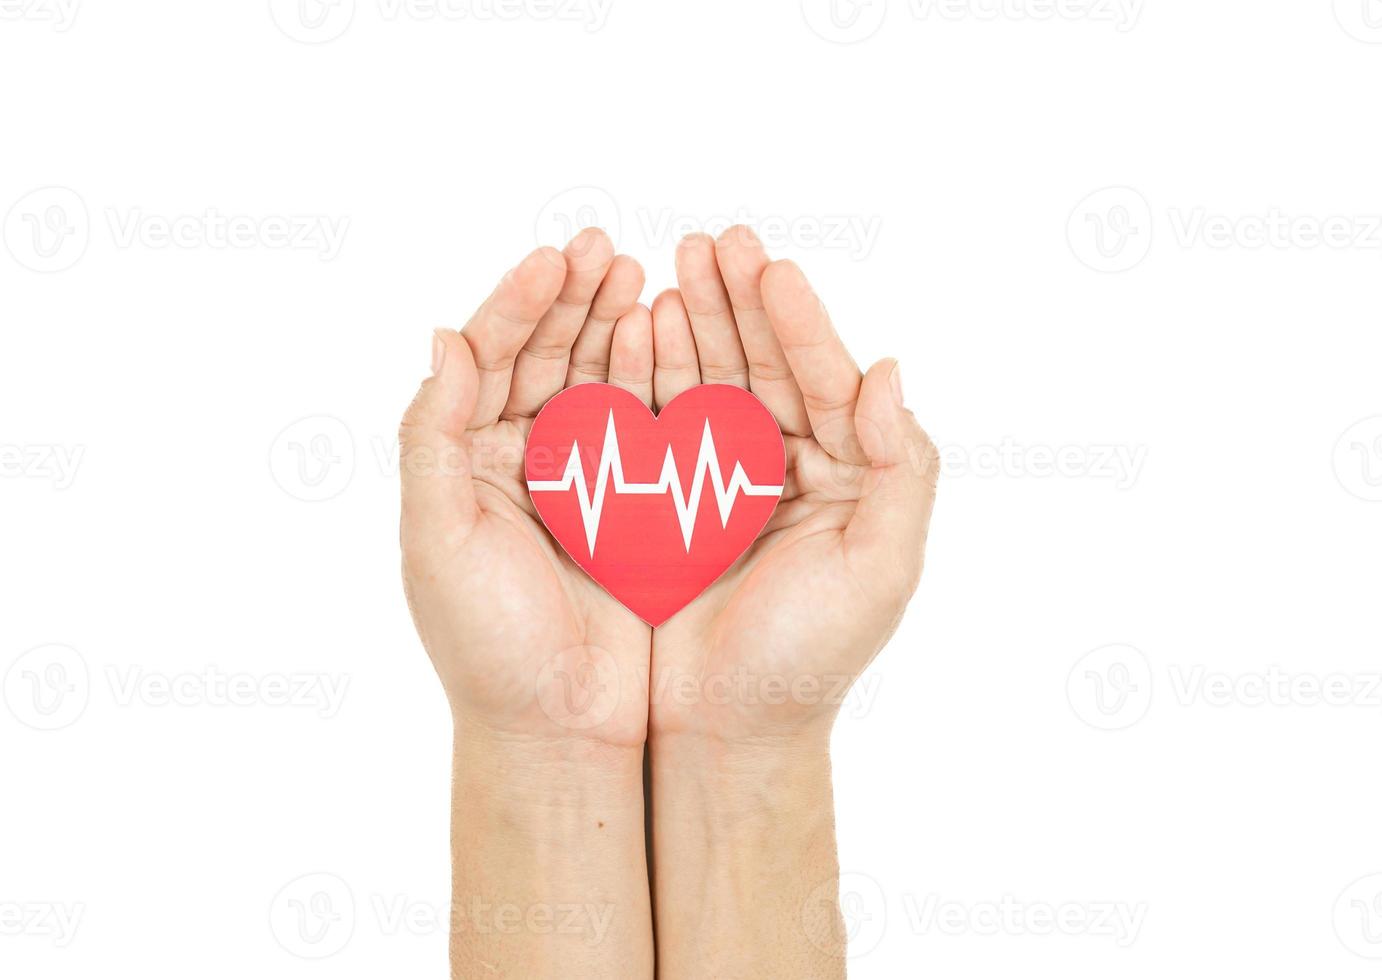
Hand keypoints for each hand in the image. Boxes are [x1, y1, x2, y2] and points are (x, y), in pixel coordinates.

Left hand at [400, 229, 654, 747]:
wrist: (558, 727)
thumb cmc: (486, 644)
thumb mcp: (439, 537)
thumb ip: (433, 437)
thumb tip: (443, 338)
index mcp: (460, 466)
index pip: (484, 363)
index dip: (517, 307)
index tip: (556, 259)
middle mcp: (512, 465)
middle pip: (540, 360)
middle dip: (571, 303)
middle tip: (607, 251)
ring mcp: (572, 484)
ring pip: (591, 384)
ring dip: (612, 329)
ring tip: (642, 277)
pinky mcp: (627, 509)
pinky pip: (638, 428)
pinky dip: (651, 380)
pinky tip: (665, 337)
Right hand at [648, 227, 938, 744]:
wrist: (724, 728)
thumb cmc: (808, 660)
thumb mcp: (880, 570)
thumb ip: (902, 469)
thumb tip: (892, 373)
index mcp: (853, 477)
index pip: (830, 381)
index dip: (800, 323)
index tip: (769, 267)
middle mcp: (796, 468)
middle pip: (766, 366)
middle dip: (737, 302)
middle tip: (710, 240)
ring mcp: (731, 480)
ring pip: (712, 381)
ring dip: (692, 322)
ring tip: (667, 265)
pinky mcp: (674, 500)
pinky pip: (663, 422)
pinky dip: (649, 374)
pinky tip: (636, 329)